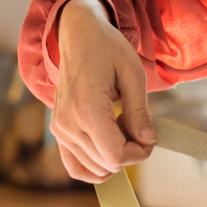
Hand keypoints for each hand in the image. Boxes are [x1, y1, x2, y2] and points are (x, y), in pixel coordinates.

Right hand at [52, 0, 154, 182]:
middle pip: (106, 164)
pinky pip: (75, 167)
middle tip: (136, 126)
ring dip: (114, 157)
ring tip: (120, 127)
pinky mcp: (57, 132)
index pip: (115, 156)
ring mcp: (59, 129)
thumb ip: (139, 111)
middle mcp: (68, 123)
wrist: (78, 37)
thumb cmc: (108, 50)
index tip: (149, 137)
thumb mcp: (133, 74)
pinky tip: (109, 144)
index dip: (139, 153)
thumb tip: (147, 140)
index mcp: (87, 108)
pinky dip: (96, 165)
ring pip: (93, 170)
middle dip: (129, 153)